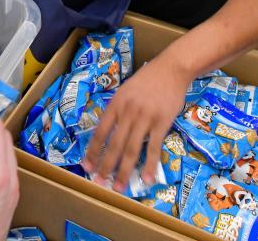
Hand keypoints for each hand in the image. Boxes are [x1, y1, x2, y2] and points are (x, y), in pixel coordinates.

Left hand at [83, 56, 189, 189]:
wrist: (171, 70)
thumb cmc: (147, 80)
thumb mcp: (124, 91)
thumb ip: (116, 110)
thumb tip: (107, 131)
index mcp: (115, 104)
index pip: (100, 132)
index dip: (92, 151)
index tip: (86, 166)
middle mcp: (127, 112)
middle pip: (113, 144)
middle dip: (105, 166)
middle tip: (99, 183)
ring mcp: (144, 118)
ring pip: (131, 150)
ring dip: (124, 171)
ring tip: (118, 188)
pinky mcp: (162, 123)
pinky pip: (154, 148)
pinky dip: (149, 165)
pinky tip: (146, 179)